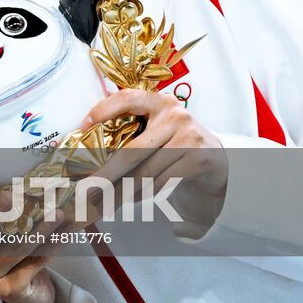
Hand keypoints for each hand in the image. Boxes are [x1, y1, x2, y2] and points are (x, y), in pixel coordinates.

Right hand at [0, 186, 61, 302]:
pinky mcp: (10, 290)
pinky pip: (34, 262)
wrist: (28, 297)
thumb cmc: (8, 256)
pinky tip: (66, 232)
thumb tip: (2, 181)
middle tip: (8, 196)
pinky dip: (53, 245)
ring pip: (15, 249)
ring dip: (39, 229)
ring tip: (56, 212)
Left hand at [81, 89, 227, 237]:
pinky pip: (162, 183)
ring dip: (123, 192)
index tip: (83, 126)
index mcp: (158, 102)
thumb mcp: (158, 127)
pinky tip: (131, 201)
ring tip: (104, 203)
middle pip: (131, 151)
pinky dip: (144, 195)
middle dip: (106, 174)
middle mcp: (173, 115)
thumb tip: (91, 153)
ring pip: (146, 172)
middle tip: (87, 190)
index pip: (127, 98)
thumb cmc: (177, 143)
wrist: (218, 159)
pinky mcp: (197, 159)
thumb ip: (133, 131)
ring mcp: (188, 137)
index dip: (103, 110)